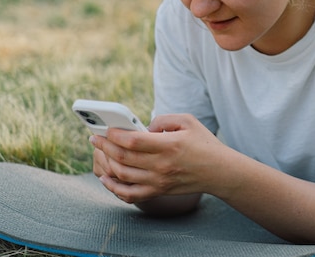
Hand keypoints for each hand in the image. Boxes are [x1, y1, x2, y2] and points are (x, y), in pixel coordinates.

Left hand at [89, 113, 226, 203]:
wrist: (219, 171)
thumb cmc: (204, 143)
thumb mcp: (188, 121)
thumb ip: (163, 119)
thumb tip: (143, 128)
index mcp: (169, 145)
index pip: (133, 140)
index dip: (115, 134)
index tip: (106, 129)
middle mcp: (161, 165)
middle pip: (124, 157)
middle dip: (105, 146)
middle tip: (95, 139)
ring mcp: (159, 181)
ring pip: (123, 175)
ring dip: (107, 163)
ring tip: (100, 154)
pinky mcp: (159, 191)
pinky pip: (130, 194)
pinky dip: (114, 188)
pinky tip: (107, 179)